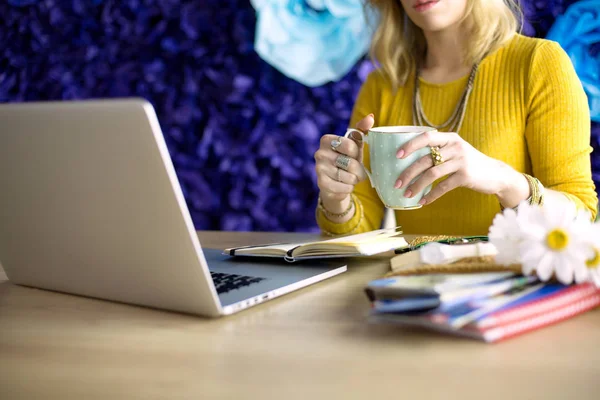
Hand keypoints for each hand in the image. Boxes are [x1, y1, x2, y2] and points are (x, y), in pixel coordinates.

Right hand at [314, 114, 373, 210]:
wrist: (336, 184)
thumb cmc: (347, 161)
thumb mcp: (355, 146)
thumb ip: (362, 131)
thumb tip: (370, 117)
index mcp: (326, 140)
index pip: (350, 145)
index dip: (356, 153)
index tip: (353, 155)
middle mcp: (319, 153)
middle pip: (350, 163)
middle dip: (358, 170)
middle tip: (354, 170)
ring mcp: (319, 169)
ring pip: (349, 177)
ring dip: (354, 180)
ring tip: (349, 178)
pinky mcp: (321, 184)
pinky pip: (345, 187)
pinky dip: (349, 188)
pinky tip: (344, 185)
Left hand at [394, 131, 528, 205]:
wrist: (496, 175)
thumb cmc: (470, 164)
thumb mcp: (456, 151)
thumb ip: (439, 152)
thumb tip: (409, 161)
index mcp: (450, 138)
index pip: (426, 137)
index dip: (410, 145)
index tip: (397, 156)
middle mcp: (456, 147)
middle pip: (425, 159)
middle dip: (408, 172)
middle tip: (397, 183)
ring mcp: (461, 161)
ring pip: (432, 174)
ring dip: (416, 186)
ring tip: (407, 194)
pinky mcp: (466, 176)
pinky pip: (443, 187)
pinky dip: (431, 195)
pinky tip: (423, 202)